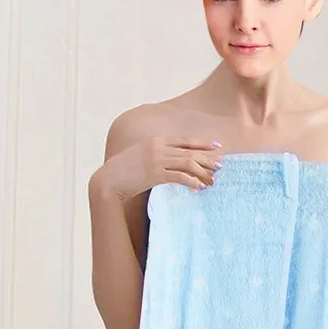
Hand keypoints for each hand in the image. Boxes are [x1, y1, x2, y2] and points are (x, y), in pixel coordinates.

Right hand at [100, 136, 223, 202]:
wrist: (108, 181)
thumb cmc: (123, 172)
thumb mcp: (140, 157)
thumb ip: (156, 155)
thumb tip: (171, 162)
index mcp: (155, 140)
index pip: (184, 141)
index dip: (202, 144)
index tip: (217, 146)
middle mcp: (158, 147)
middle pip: (189, 152)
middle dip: (207, 159)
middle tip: (220, 166)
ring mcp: (156, 159)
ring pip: (187, 163)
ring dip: (202, 173)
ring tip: (211, 181)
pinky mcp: (155, 173)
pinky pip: (179, 177)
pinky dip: (192, 182)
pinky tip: (198, 188)